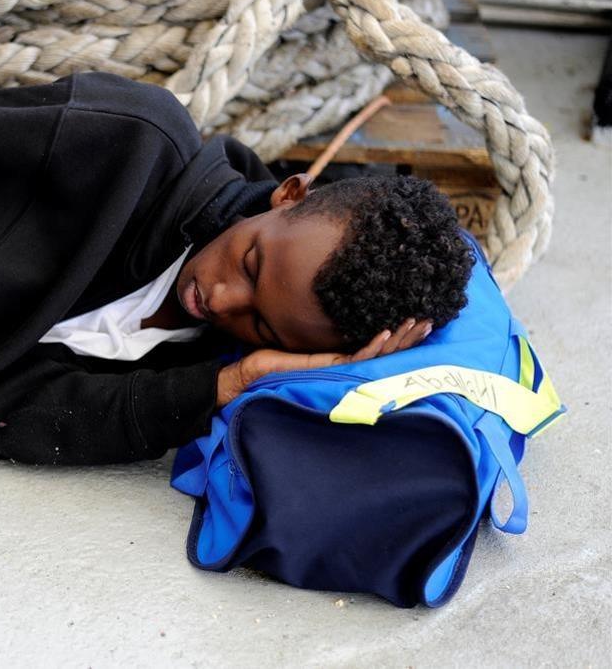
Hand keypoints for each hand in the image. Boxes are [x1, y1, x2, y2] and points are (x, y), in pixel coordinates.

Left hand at [215, 318, 432, 406]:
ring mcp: (335, 369)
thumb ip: (314, 327)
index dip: (400, 334)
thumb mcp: (295, 334)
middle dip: (409, 336)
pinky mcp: (323, 370)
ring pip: (377, 356)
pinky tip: (385, 332)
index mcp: (339, 357)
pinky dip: (372, 346)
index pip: (378, 346)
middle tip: (431, 319)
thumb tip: (326, 299)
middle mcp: (342, 365)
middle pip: (386, 352)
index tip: (418, 316)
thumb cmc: (265, 358)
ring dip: (398, 339)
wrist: (243, 376)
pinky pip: (354, 358)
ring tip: (417, 322)